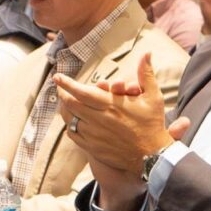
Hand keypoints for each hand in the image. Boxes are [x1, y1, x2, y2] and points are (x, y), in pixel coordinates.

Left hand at [55, 52, 173, 175]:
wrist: (152, 157)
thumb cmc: (152, 125)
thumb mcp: (153, 97)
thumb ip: (146, 74)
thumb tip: (147, 53)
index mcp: (111, 104)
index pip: (82, 91)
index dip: (67, 83)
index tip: (57, 77)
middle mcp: (99, 119)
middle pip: (71, 104)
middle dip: (62, 94)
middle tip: (59, 88)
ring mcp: (94, 135)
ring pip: (70, 120)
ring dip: (64, 109)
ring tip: (63, 102)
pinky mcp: (93, 148)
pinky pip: (74, 135)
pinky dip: (70, 126)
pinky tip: (72, 121)